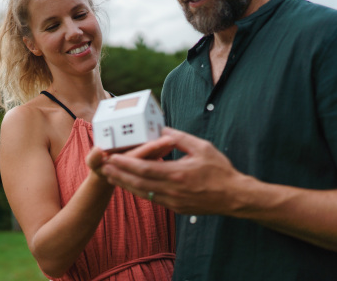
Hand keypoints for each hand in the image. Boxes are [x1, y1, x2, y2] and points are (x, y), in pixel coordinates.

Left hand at [101, 127, 251, 215]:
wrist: (235, 197)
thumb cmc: (220, 170)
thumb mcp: (201, 147)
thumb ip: (179, 137)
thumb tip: (161, 129)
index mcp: (177, 174)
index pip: (144, 169)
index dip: (125, 164)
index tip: (112, 156)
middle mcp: (172, 190)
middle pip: (137, 183)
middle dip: (118, 174)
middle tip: (102, 166)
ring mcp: (173, 201)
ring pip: (142, 193)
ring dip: (124, 184)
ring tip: (110, 174)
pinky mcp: (176, 207)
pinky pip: (152, 198)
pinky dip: (138, 190)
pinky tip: (129, 184)